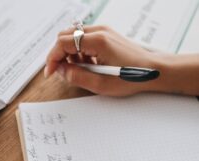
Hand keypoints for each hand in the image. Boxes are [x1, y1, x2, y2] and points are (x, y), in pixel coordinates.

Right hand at [45, 25, 163, 96]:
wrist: (154, 70)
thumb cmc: (132, 77)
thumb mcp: (101, 84)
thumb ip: (77, 77)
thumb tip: (61, 71)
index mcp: (98, 41)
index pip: (63, 42)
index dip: (52, 58)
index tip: (50, 72)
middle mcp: (99, 31)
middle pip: (66, 36)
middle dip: (59, 54)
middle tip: (61, 71)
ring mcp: (104, 31)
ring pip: (74, 38)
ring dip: (70, 54)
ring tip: (79, 70)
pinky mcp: (107, 36)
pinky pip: (85, 40)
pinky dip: (80, 52)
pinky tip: (88, 65)